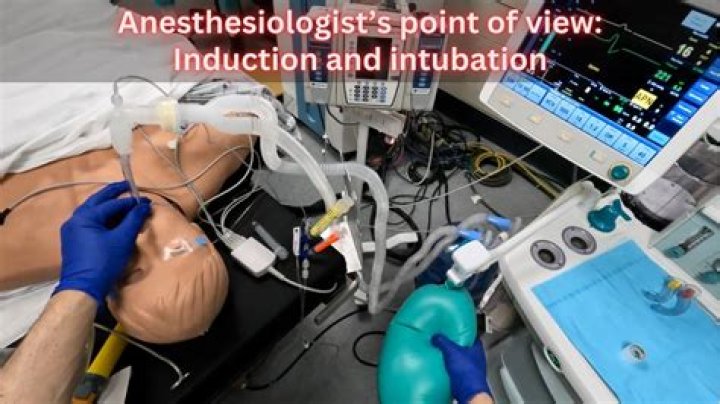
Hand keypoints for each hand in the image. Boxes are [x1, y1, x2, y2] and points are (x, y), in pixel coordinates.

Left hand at [55, 182, 151, 304]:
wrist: (83, 288)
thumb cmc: (104, 262)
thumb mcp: (123, 239)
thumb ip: (134, 220)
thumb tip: (144, 206)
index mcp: (85, 216)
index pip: (112, 203)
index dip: (131, 202)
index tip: (146, 201)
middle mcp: (75, 219)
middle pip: (98, 201)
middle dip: (114, 194)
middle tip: (128, 186)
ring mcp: (73, 230)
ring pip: (94, 212)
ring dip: (110, 208)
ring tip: (125, 205)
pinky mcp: (75, 241)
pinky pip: (91, 223)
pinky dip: (104, 219)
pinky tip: (115, 222)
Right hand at [432, 333, 490, 403]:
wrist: (468, 392)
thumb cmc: (466, 371)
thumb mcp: (451, 351)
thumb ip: (443, 342)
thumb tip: (436, 336)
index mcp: (477, 349)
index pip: (472, 336)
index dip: (464, 332)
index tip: (456, 330)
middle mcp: (477, 358)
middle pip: (466, 348)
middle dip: (456, 345)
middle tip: (446, 341)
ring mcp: (473, 369)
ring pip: (461, 359)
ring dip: (453, 357)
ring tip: (442, 354)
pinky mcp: (466, 378)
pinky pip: (457, 370)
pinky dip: (451, 368)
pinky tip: (444, 367)